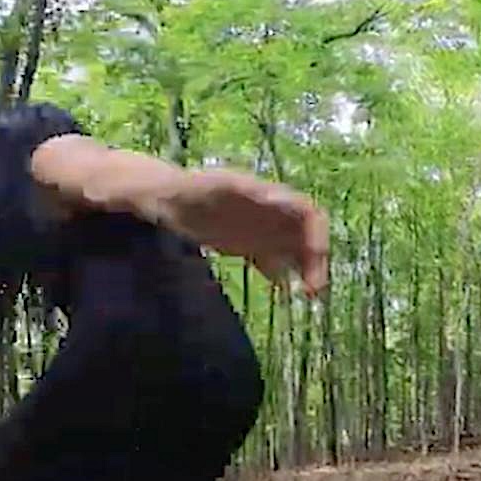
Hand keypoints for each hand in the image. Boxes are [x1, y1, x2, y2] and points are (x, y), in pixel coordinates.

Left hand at [168, 169, 329, 296]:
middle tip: (313, 289)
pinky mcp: (246, 245)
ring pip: (294, 251)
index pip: (307, 212)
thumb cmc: (185, 189)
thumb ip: (235, 189)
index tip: (315, 255)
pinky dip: (281, 275)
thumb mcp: (210, 186)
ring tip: (306, 294)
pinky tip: (282, 291)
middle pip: (306, 236)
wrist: (164, 198)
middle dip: (315, 260)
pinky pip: (272, 261)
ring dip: (304, 270)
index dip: (316, 233)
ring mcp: (259, 229)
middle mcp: (270, 212)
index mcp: (267, 194)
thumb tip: (269, 195)